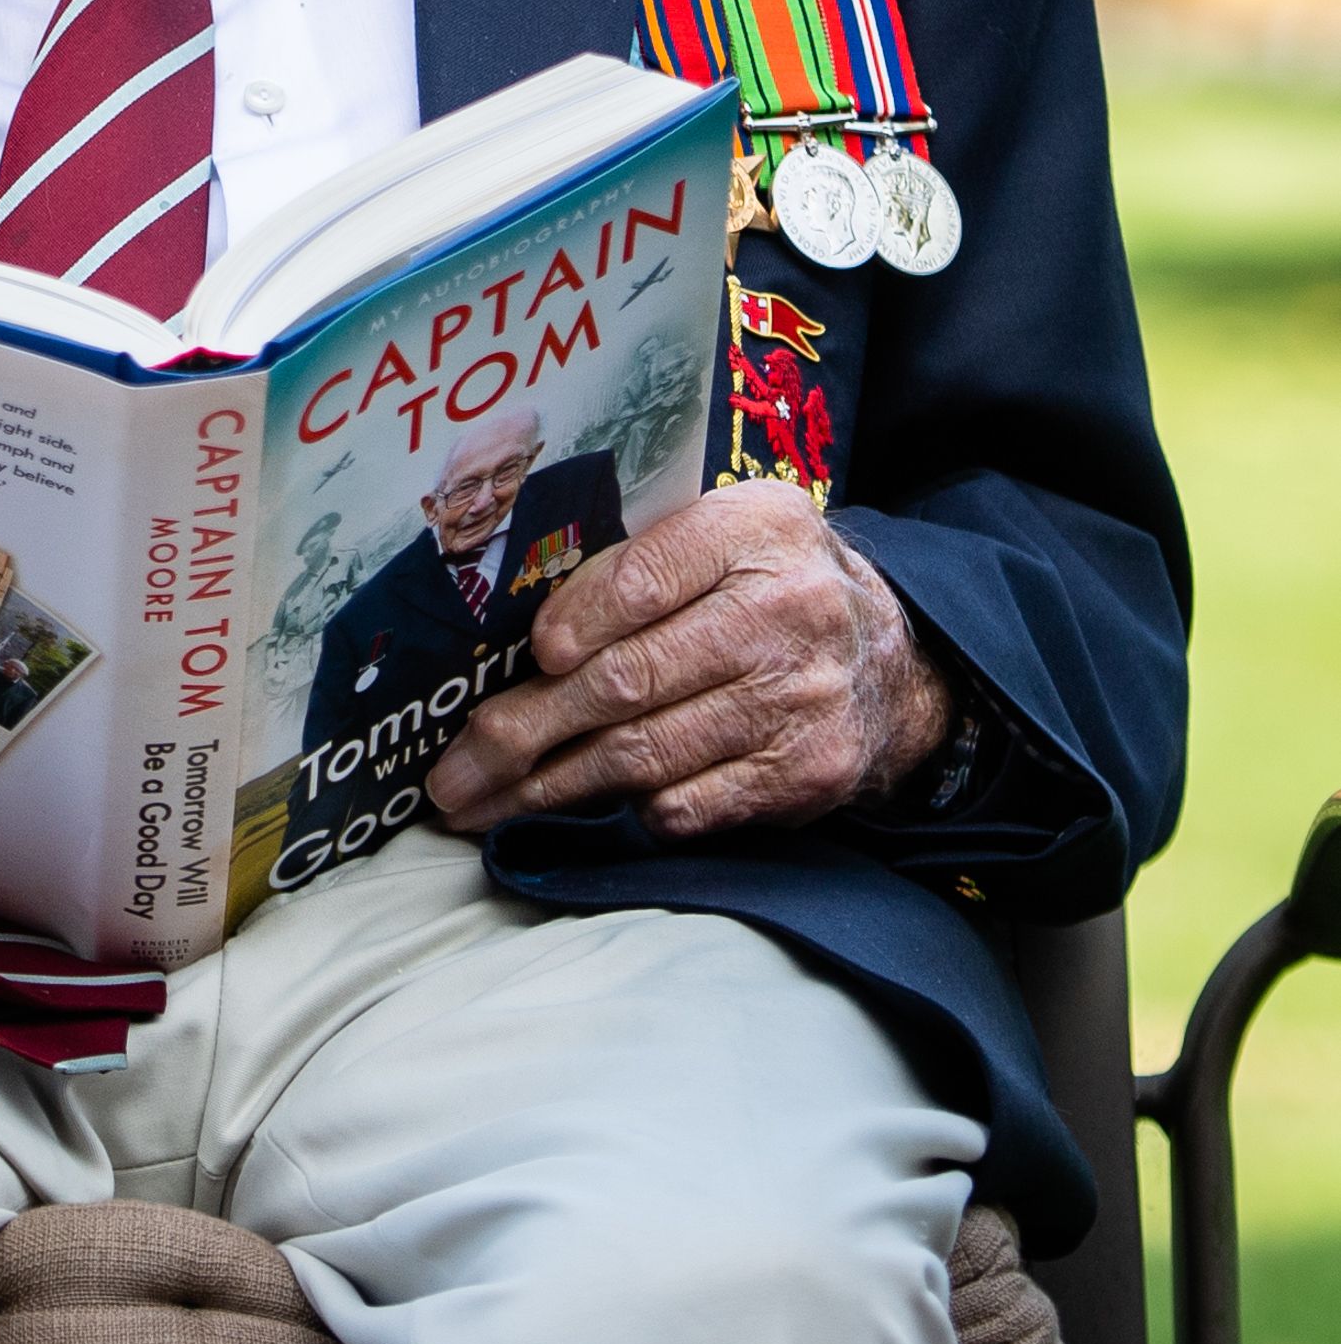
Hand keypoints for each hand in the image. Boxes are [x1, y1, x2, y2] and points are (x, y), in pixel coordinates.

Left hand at [426, 484, 952, 840]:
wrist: (888, 661)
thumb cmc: (766, 586)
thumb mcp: (725, 533)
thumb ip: (640, 560)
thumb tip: (521, 628)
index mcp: (756, 530)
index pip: (645, 578)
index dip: (574, 621)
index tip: (527, 656)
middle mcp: (787, 613)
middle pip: (629, 680)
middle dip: (524, 730)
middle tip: (455, 769)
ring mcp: (800, 702)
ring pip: (647, 754)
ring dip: (549, 787)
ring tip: (482, 803)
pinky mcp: (806, 775)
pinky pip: (691, 805)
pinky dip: (627, 811)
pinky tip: (575, 813)